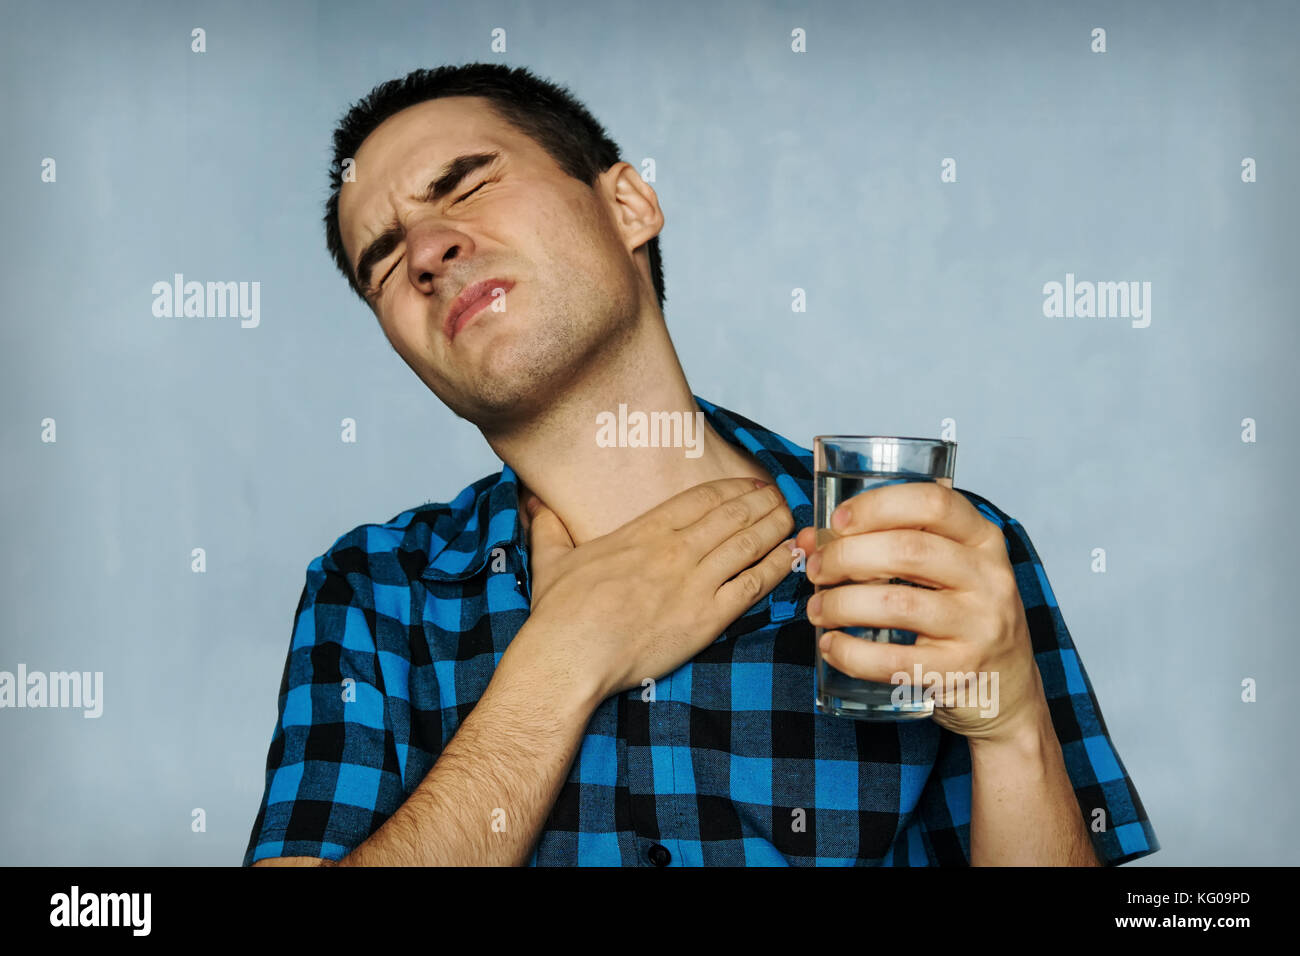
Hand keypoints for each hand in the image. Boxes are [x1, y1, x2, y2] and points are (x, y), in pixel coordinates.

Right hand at [523, 478, 795, 701]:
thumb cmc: (559, 613)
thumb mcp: (551, 559)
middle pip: (731, 515)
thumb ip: (549, 526)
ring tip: (793, 518)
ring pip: (747, 544)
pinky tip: (792, 557)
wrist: (570, 655)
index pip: (701, 499)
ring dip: (775, 527)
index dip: (732, 488)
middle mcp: (675, 550)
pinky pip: (752, 585)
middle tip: (783, 496)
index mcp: (644, 531)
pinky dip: (776, 568)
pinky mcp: (706, 618)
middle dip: (762, 503)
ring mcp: (694, 583)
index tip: (752, 485)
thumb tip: (534, 502)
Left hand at [795, 481, 1045, 742]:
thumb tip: (810, 538)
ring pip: (897, 604)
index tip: (838, 522)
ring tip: (818, 609)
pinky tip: (832, 646)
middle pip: (907, 550)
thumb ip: (883, 544)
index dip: (877, 506)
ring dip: (841, 604)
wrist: (1007, 688)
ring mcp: (979, 626)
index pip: (933, 502)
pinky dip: (852, 653)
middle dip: (845, 557)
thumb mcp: (941, 570)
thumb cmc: (961, 615)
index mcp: (983, 540)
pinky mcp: (960, 671)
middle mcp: (989, 578)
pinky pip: (895, 660)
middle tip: (817, 570)